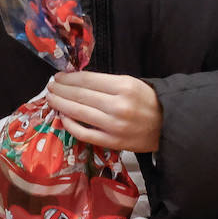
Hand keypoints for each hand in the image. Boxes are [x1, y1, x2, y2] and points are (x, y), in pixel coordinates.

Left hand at [46, 72, 161, 152]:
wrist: (167, 126)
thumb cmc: (148, 101)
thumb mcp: (131, 83)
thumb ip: (106, 82)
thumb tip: (77, 81)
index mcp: (123, 87)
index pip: (87, 80)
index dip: (69, 78)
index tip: (58, 76)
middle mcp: (117, 106)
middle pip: (80, 95)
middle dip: (61, 90)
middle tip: (50, 86)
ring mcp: (113, 126)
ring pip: (79, 113)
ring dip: (61, 104)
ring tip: (52, 98)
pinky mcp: (112, 142)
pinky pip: (84, 133)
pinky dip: (70, 125)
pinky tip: (63, 117)